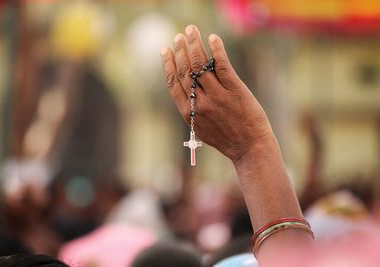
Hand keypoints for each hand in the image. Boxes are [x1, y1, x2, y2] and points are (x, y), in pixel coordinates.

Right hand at [161, 25, 272, 163]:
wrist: (250, 147)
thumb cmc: (227, 139)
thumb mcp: (202, 129)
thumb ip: (192, 111)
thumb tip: (188, 93)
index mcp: (189, 113)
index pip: (174, 83)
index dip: (168, 65)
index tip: (166, 50)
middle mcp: (200, 103)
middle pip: (185, 71)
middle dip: (180, 51)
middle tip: (179, 36)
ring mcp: (217, 95)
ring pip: (200, 65)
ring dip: (194, 45)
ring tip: (191, 31)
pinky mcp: (235, 90)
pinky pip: (222, 66)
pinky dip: (216, 50)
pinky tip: (212, 39)